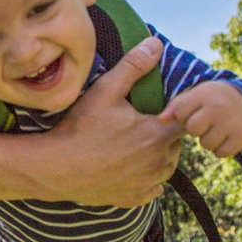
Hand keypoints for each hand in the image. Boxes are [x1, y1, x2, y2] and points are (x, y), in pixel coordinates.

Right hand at [43, 37, 182, 207]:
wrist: (56, 168)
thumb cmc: (80, 128)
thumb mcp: (106, 90)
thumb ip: (134, 66)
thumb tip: (156, 43)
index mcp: (158, 134)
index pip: (185, 121)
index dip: (174, 113)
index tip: (159, 109)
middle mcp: (159, 162)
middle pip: (176, 144)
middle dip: (165, 133)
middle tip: (142, 123)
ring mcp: (147, 183)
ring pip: (167, 167)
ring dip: (159, 156)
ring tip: (137, 144)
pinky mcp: (134, 198)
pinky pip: (153, 189)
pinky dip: (147, 178)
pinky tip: (130, 167)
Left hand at [159, 81, 241, 157]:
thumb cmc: (212, 99)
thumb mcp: (195, 96)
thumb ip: (175, 106)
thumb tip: (160, 120)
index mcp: (204, 94)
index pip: (180, 111)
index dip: (182, 115)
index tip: (192, 111)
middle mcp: (219, 107)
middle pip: (192, 129)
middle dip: (195, 128)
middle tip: (205, 121)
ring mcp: (232, 123)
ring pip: (206, 144)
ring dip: (208, 140)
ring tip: (215, 128)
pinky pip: (220, 153)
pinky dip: (220, 148)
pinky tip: (225, 136)